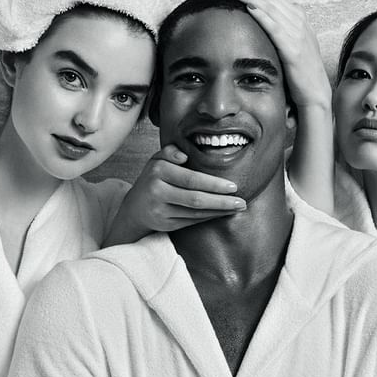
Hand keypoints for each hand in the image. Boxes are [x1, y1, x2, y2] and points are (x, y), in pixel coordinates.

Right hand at [106, 145, 245, 245]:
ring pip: (195, 212)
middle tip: (242, 201)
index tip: (233, 186)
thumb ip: (170, 152)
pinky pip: (191, 221)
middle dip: (221, 201)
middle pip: (195, 198)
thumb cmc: (153, 179)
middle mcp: (158, 191)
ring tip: (237, 207)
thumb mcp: (157, 160)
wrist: (134, 208)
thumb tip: (184, 155)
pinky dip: (208, 217)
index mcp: (159, 171)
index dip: (213, 184)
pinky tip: (222, 213)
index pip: (191, 179)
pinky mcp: (165, 225)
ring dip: (219, 211)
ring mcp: (160, 210)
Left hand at [222, 0, 330, 110]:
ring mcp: (298, 34)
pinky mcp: (294, 49)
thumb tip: (261, 17)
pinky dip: (263, 16)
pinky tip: (249, 8)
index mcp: (299, 17)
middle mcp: (300, 21)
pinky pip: (276, 28)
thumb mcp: (292, 43)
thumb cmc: (299, 70)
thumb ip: (281, 28)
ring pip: (271, 7)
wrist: (315, 92)